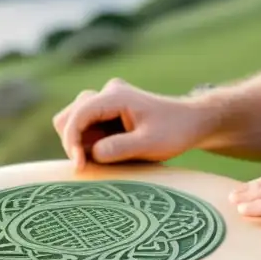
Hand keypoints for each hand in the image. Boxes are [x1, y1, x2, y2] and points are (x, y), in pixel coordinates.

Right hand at [52, 78, 211, 169]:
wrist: (192, 122)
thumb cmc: (175, 131)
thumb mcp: (150, 143)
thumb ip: (120, 148)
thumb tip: (91, 154)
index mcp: (115, 96)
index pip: (78, 114)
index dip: (72, 140)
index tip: (79, 165)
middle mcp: (107, 93)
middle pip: (69, 116)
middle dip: (73, 141)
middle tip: (89, 165)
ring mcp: (107, 102)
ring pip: (75, 122)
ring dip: (81, 143)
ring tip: (103, 160)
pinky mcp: (108, 113)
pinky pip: (87, 129)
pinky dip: (90, 143)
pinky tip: (109, 155)